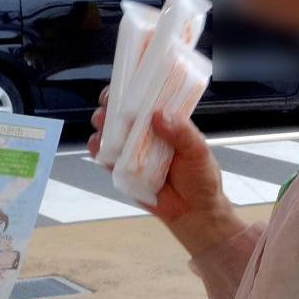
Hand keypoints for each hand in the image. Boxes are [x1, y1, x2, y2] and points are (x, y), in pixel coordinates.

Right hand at [88, 89, 241, 258]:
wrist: (195, 213)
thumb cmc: (201, 178)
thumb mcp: (198, 151)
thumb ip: (181, 133)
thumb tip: (159, 115)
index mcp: (165, 122)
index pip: (146, 100)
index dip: (132, 90)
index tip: (124, 85)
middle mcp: (146, 134)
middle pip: (122, 115)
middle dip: (110, 107)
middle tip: (108, 107)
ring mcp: (134, 152)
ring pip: (111, 135)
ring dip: (102, 128)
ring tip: (102, 126)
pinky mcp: (124, 171)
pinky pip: (107, 159)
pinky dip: (99, 152)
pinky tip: (98, 148)